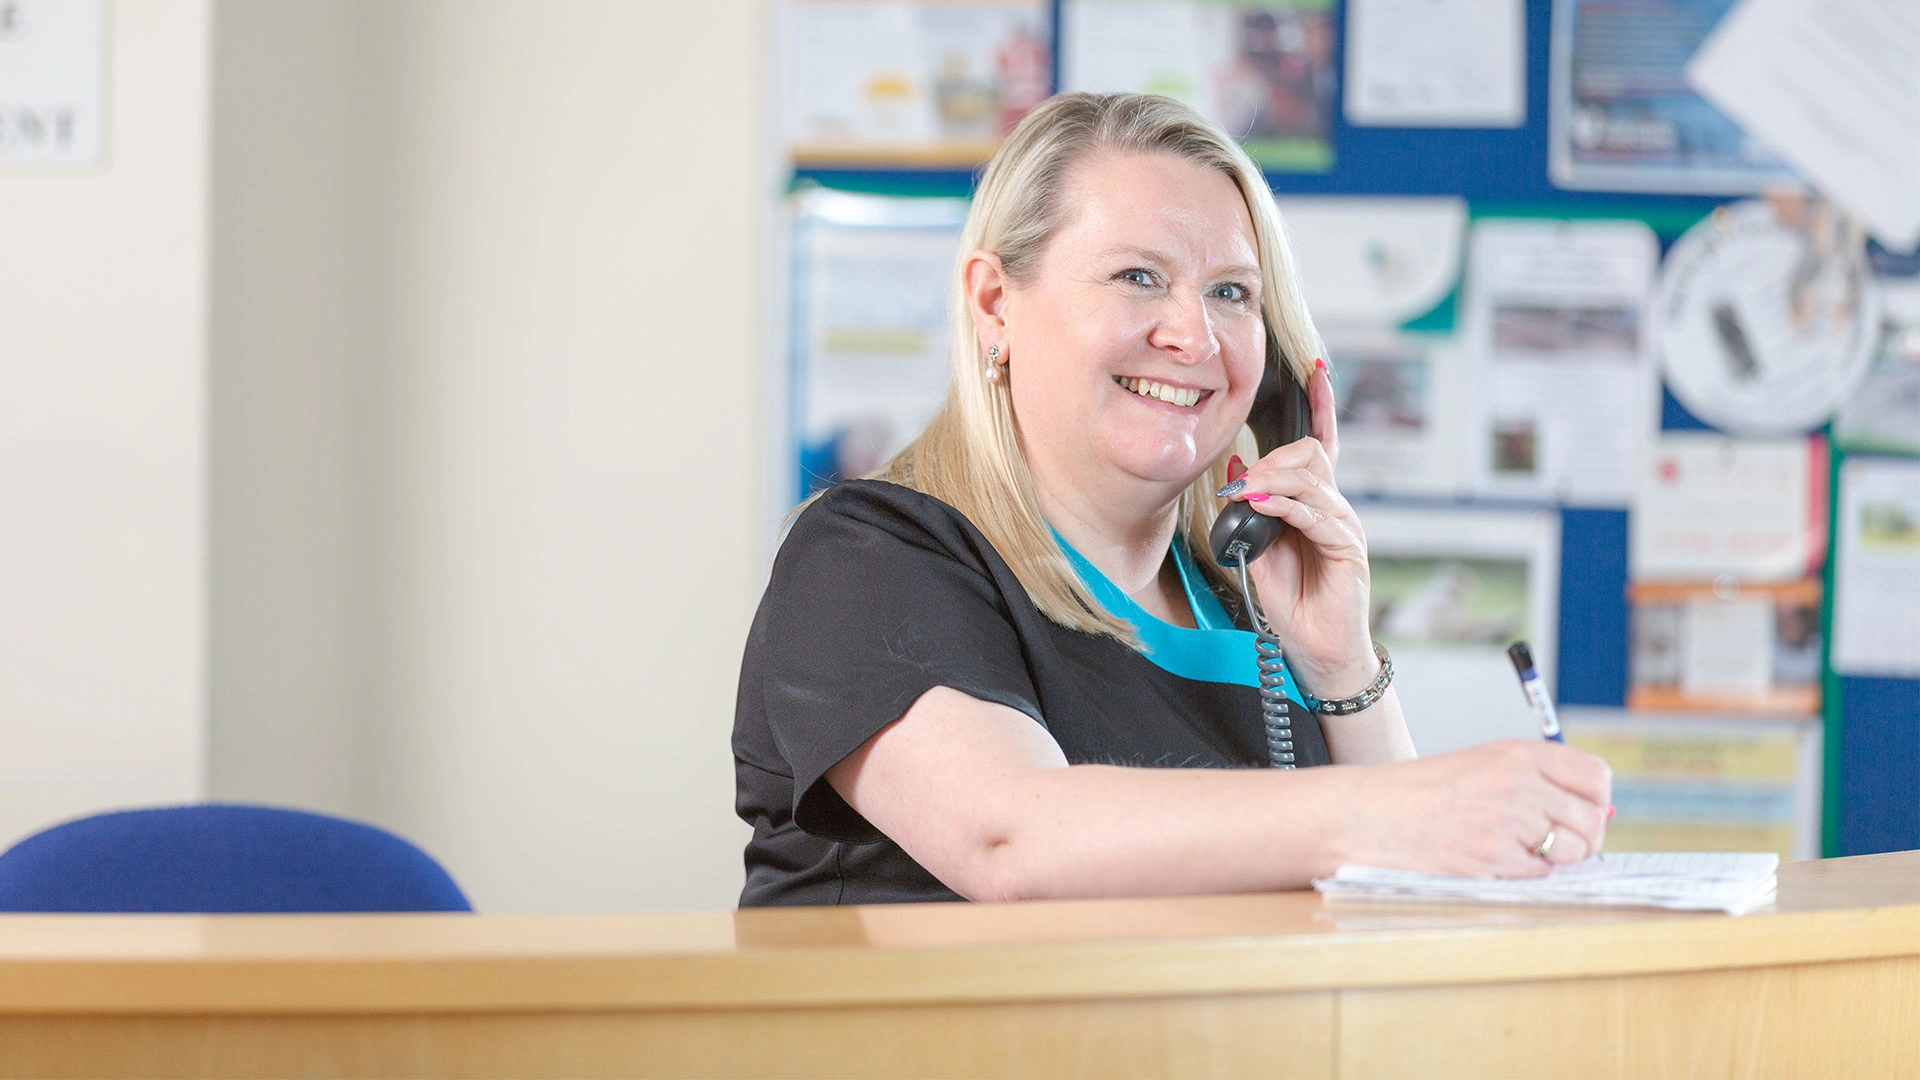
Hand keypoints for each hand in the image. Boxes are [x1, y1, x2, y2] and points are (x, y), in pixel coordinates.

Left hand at [1223, 360, 1372, 697]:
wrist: (1315, 649)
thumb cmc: (1290, 603)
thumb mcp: (1259, 552)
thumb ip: (1251, 515)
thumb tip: (1236, 476)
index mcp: (1314, 503)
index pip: (1320, 444)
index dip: (1320, 405)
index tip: (1315, 369)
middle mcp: (1333, 507)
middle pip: (1311, 453)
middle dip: (1273, 457)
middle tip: (1241, 483)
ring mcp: (1343, 525)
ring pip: (1311, 478)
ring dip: (1271, 480)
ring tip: (1246, 496)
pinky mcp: (1347, 546)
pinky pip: (1316, 511)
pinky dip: (1286, 504)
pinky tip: (1264, 506)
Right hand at [1332, 740, 1613, 875]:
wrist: (1370, 813)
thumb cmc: (1424, 792)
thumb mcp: (1482, 765)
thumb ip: (1536, 781)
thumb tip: (1596, 817)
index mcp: (1517, 753)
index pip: (1594, 775)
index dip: (1596, 799)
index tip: (1582, 812)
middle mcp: (1517, 781)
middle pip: (1592, 818)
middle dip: (1584, 837)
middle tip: (1559, 844)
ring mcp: (1507, 820)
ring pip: (1574, 849)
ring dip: (1558, 858)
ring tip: (1521, 851)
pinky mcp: (1494, 855)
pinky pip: (1541, 873)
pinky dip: (1526, 872)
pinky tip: (1495, 859)